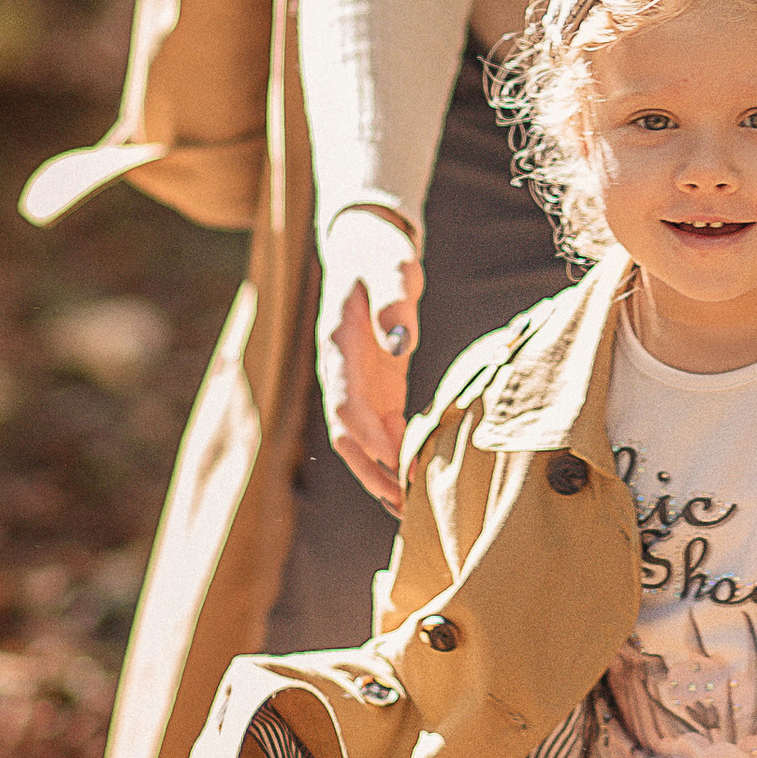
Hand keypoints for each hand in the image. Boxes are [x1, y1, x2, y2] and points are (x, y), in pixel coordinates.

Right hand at [317, 204, 421, 512]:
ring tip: (408, 509)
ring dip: (382, 474)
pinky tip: (417, 478)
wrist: (365, 248)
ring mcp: (358, 384)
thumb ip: (394, 302)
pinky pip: (381, 431)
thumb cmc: (379, 256)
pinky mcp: (377, 386)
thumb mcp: (390, 269)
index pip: (345, 405)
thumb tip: (399, 342)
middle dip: (372, 471)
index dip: (367, 437)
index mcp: (339, 349)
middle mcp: (342, 374)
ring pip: (362, 441)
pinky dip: (396, 456)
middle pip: (347, 436)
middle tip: (402, 504)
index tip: (394, 464)